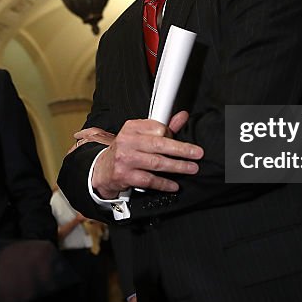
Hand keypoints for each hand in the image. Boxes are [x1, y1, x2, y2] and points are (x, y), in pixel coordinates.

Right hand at [86, 111, 201, 199]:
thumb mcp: (141, 136)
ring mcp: (125, 159)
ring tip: (191, 168)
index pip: (157, 128)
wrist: (104, 170)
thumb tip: (182, 116)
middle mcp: (127, 141)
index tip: (182, 142)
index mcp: (131, 127)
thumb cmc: (126, 151)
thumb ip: (163, 127)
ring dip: (177, 166)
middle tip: (197, 153)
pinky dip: (164, 183)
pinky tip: (174, 184)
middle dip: (182, 150)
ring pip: (156, 162)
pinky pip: (150, 180)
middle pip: (159, 144)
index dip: (172, 135)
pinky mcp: (125, 175)